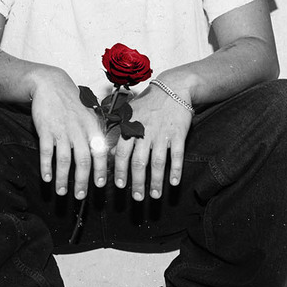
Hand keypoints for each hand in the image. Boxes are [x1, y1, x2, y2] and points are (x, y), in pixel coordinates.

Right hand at [29, 68, 107, 199]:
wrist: (51, 84)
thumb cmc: (72, 103)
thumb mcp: (90, 114)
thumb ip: (97, 134)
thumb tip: (106, 155)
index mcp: (92, 127)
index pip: (100, 152)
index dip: (100, 170)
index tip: (100, 185)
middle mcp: (78, 130)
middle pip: (82, 160)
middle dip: (82, 181)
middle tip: (80, 196)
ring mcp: (61, 130)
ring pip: (63, 160)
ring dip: (62, 178)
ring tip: (61, 192)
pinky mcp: (45, 129)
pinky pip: (46, 152)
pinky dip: (46, 166)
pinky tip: (46, 178)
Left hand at [113, 83, 192, 200]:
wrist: (173, 88)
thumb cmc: (148, 103)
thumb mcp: (129, 113)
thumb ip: (118, 131)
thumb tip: (108, 150)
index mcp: (131, 128)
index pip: (121, 154)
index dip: (120, 171)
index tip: (120, 186)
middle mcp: (145, 132)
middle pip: (139, 162)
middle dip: (137, 182)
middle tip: (137, 198)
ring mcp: (162, 134)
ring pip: (157, 162)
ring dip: (156, 181)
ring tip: (155, 195)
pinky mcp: (178, 133)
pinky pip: (176, 155)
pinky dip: (175, 169)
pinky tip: (174, 182)